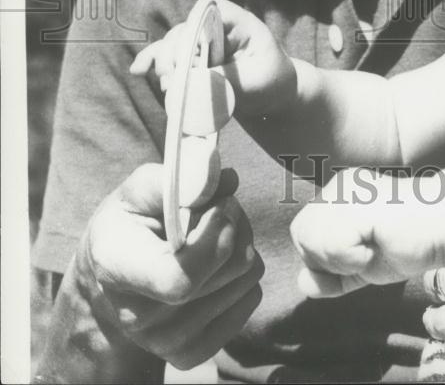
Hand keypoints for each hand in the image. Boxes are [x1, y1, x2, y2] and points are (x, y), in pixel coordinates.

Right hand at [67, 163, 263, 370]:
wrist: (109, 281)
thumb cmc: (129, 225)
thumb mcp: (138, 190)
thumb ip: (181, 177)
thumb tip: (227, 179)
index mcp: (118, 267)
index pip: (180, 276)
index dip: (215, 236)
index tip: (221, 204)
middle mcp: (137, 316)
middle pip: (227, 269)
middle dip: (236, 223)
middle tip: (220, 206)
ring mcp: (164, 341)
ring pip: (247, 279)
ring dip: (242, 244)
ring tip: (213, 233)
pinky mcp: (190, 353)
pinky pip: (251, 297)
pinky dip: (243, 272)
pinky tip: (215, 262)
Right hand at [130, 0, 295, 115]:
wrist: (273, 98)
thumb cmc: (271, 80)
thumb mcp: (256, 79)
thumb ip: (226, 78)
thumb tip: (195, 82)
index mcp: (235, 22)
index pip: (208, 8)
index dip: (191, 25)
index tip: (186, 52)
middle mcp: (214, 29)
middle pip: (184, 29)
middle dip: (172, 52)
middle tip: (171, 78)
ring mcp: (201, 45)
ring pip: (172, 45)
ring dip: (163, 63)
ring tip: (166, 84)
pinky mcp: (192, 64)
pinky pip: (169, 60)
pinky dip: (153, 64)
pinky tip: (139, 70)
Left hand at [290, 168, 438, 297]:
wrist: (443, 227)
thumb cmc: (409, 244)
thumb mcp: (362, 265)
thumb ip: (332, 276)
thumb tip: (302, 284)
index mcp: (339, 194)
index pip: (304, 232)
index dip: (324, 258)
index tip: (361, 257)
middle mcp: (337, 186)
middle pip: (301, 236)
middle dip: (327, 259)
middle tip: (364, 255)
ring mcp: (345, 192)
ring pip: (311, 241)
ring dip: (341, 260)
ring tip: (371, 249)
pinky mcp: (355, 203)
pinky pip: (331, 247)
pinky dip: (352, 259)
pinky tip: (376, 246)